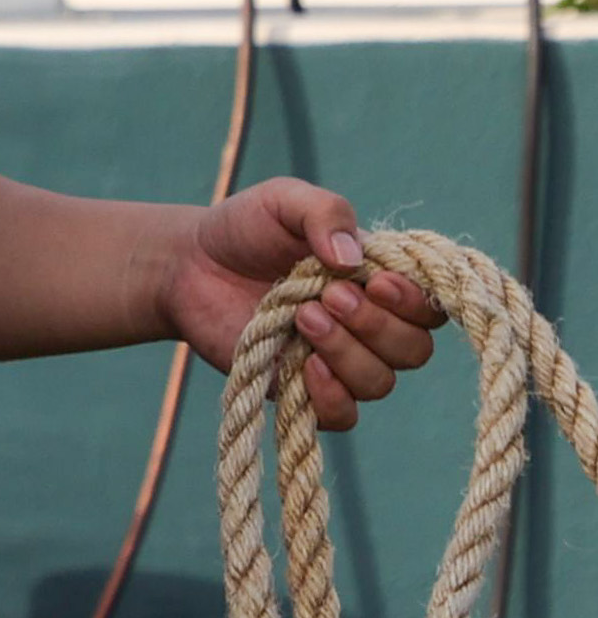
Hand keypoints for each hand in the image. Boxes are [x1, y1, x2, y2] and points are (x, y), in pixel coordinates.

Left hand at [159, 180, 439, 427]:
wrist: (188, 264)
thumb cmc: (244, 230)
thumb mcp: (284, 201)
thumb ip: (324, 212)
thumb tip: (352, 259)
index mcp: (378, 285)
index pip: (430, 309)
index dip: (414, 302)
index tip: (376, 281)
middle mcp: (369, 328)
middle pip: (413, 350)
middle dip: (376, 324)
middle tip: (328, 295)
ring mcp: (338, 362)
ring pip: (379, 382)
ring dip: (347, 352)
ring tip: (303, 316)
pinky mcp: (303, 391)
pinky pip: (343, 416)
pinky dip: (332, 396)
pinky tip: (305, 366)